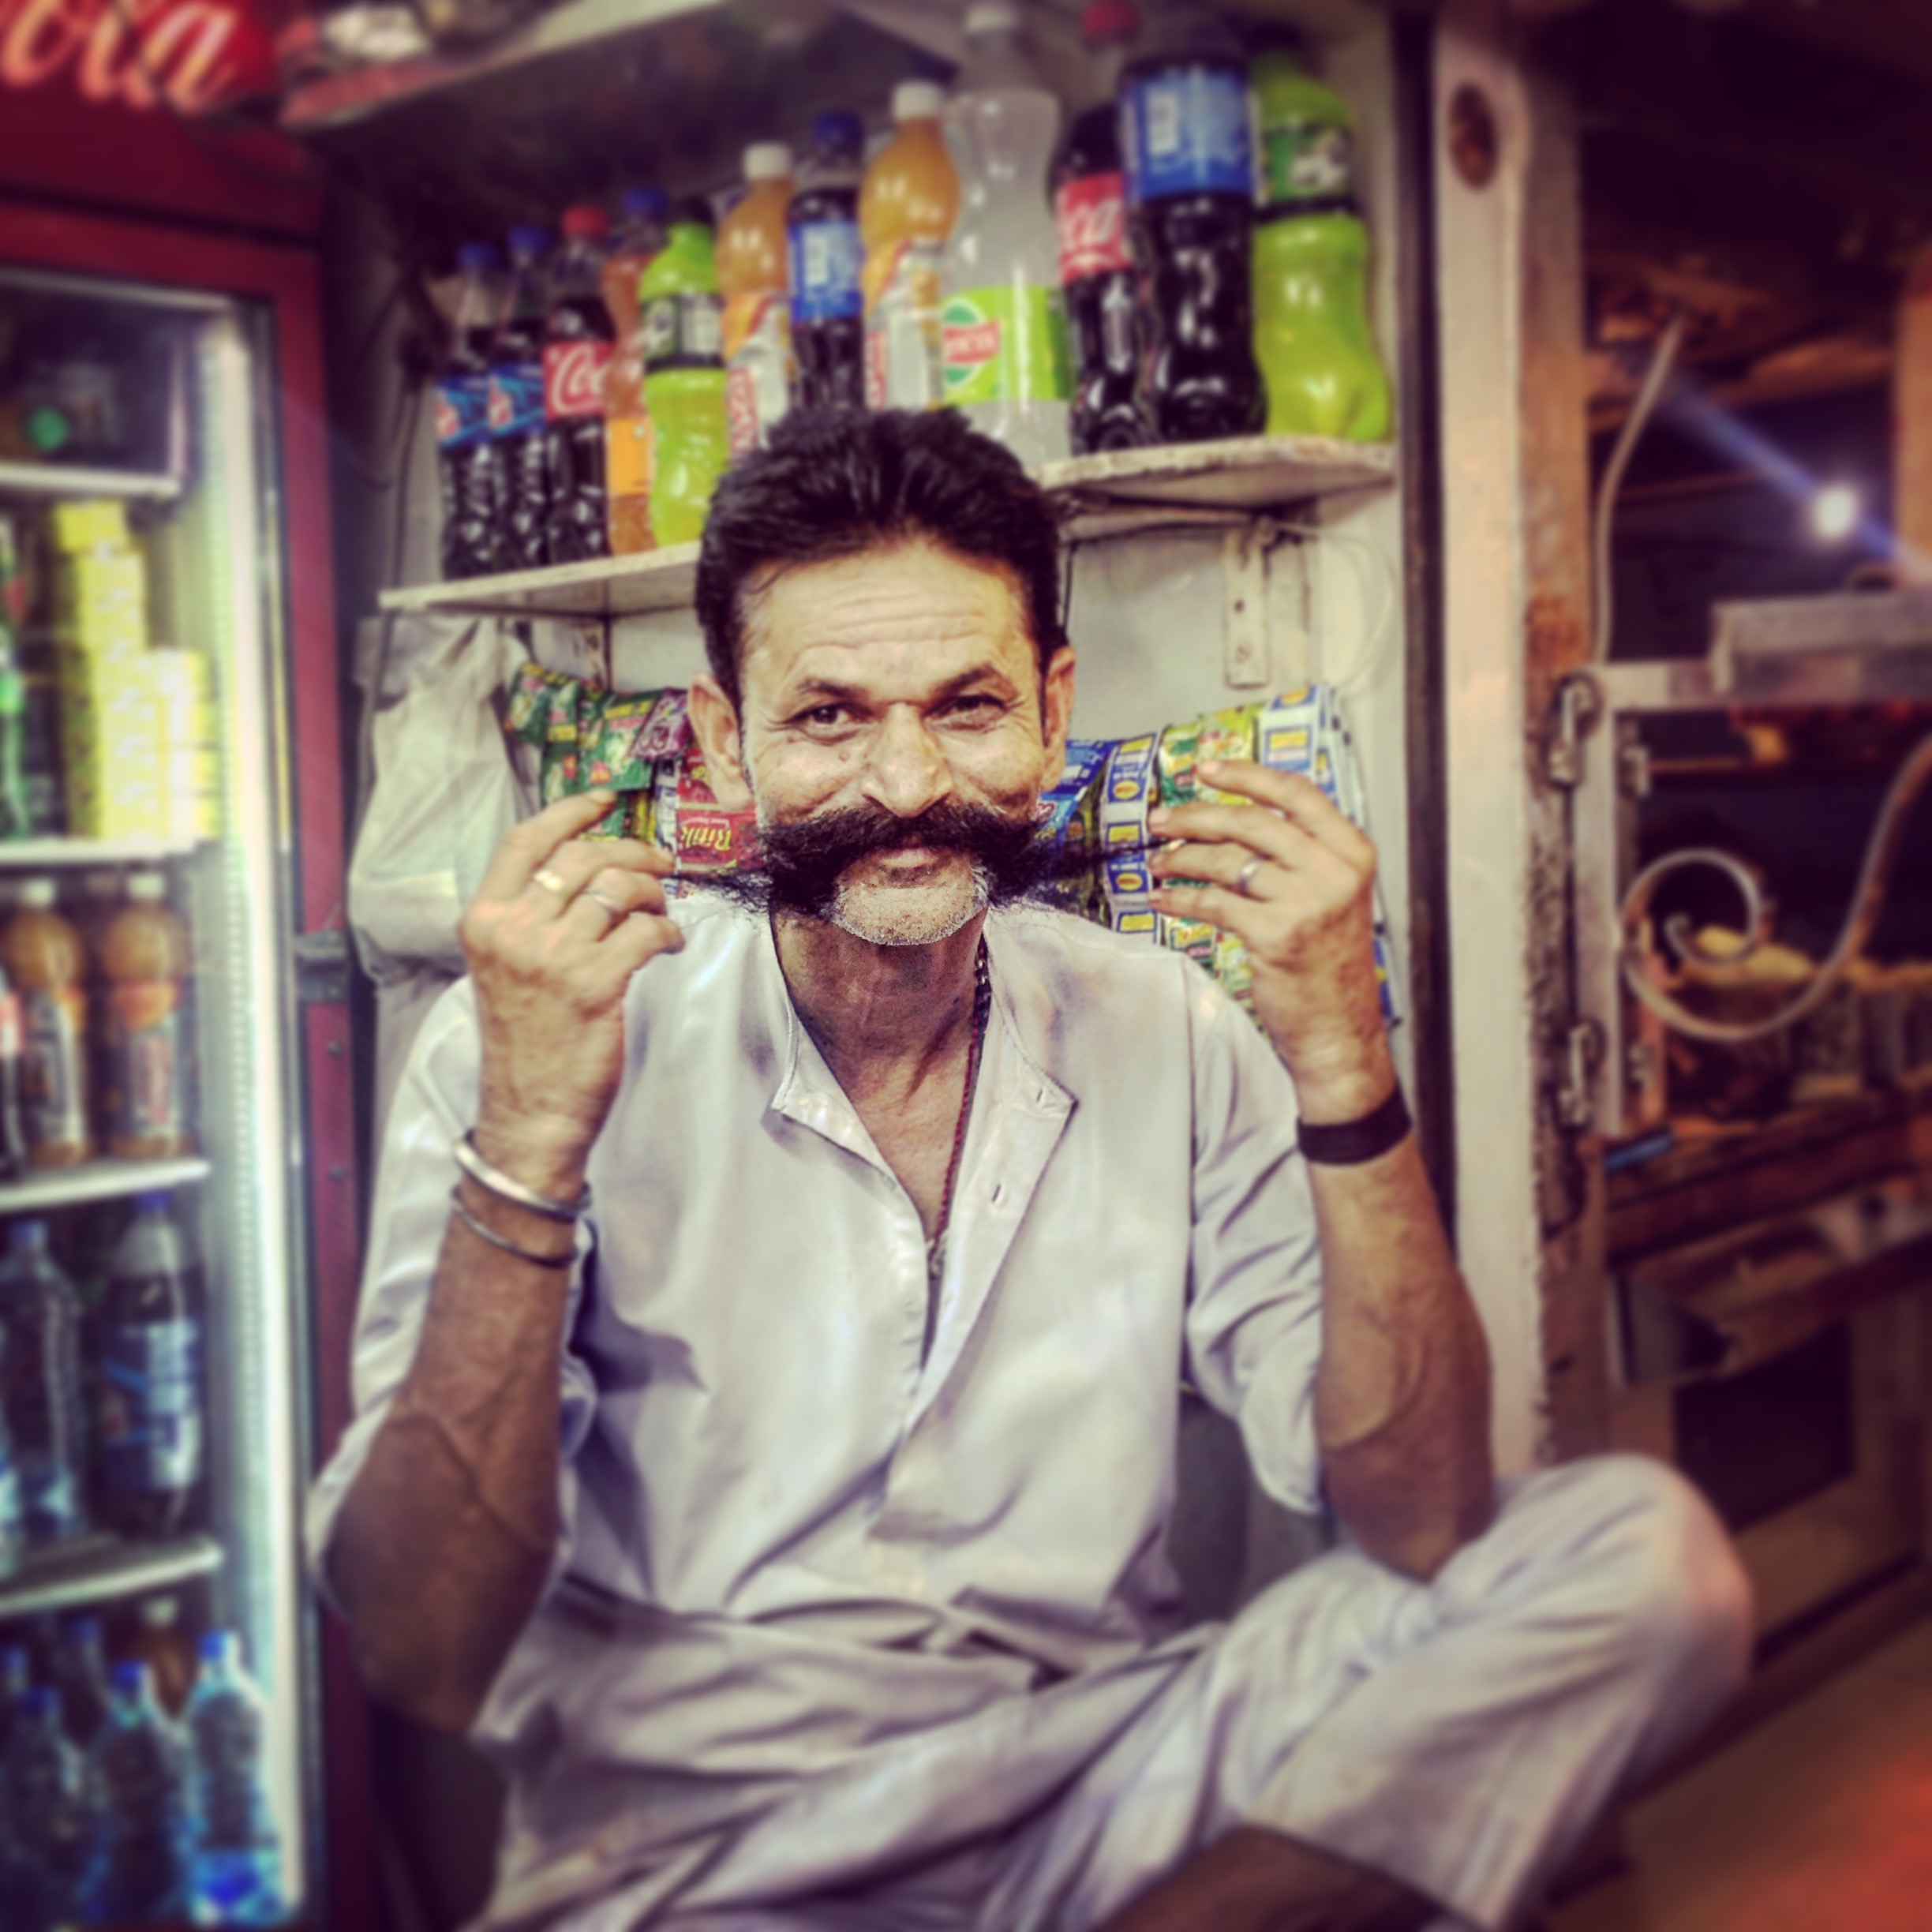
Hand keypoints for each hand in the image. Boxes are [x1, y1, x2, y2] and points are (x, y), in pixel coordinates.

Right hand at [458, 791, 682, 1193]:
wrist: (531, 1109)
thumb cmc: (527, 1040)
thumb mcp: (505, 967)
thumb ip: (532, 916)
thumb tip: (590, 868)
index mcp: (484, 920)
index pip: (527, 842)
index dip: (571, 812)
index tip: (605, 800)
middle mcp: (512, 930)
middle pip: (584, 857)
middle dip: (633, 853)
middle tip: (661, 865)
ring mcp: (552, 956)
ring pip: (620, 890)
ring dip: (654, 896)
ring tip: (661, 916)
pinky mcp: (594, 984)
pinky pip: (647, 933)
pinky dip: (668, 934)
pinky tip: (669, 947)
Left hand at [1149, 760, 1391, 1119]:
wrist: (1339, 1027)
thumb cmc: (1328, 962)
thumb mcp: (1331, 895)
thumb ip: (1296, 855)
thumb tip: (1227, 820)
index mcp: (1351, 851)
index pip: (1296, 794)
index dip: (1247, 775)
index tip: (1206, 769)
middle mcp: (1334, 871)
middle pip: (1252, 822)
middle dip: (1197, 816)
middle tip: (1161, 819)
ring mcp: (1307, 902)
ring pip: (1228, 861)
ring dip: (1183, 858)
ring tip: (1159, 862)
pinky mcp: (1277, 935)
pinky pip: (1215, 903)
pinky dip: (1183, 898)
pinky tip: (1165, 899)